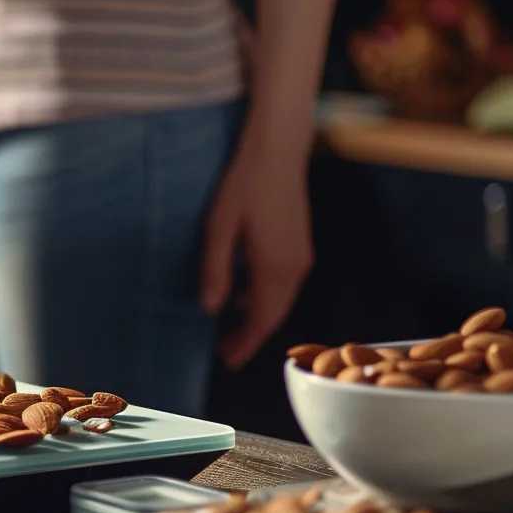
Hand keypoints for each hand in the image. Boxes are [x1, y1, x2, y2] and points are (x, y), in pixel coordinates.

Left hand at [200, 138, 314, 368]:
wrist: (278, 151)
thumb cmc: (243, 185)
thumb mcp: (218, 228)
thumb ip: (215, 270)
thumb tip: (211, 308)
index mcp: (274, 267)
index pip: (261, 320)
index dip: (245, 344)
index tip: (227, 361)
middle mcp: (294, 267)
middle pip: (274, 315)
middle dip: (250, 336)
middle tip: (224, 352)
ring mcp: (301, 256)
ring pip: (280, 301)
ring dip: (257, 317)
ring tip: (228, 328)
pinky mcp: (300, 245)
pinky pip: (284, 284)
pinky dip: (265, 298)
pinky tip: (242, 295)